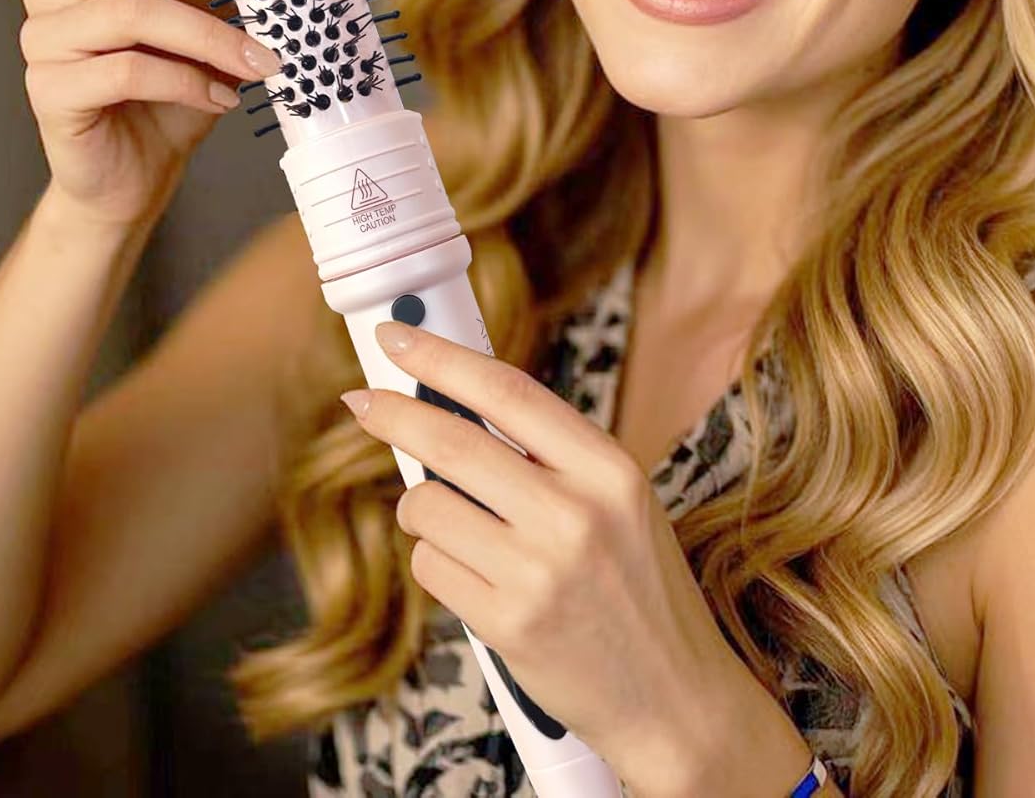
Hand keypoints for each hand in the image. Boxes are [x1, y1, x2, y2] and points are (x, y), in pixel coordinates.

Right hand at [18, 0, 284, 231]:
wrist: (135, 174)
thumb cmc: (177, 90)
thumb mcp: (210, 26)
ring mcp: (46, 35)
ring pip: (135, 10)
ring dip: (214, 37)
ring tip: (264, 63)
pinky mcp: (50, 88)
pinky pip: (128, 70)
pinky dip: (190, 83)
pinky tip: (222, 99)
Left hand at [342, 320, 770, 787]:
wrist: (673, 695)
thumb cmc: (639, 588)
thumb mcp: (619, 501)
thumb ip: (549, 455)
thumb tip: (451, 404)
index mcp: (609, 468)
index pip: (508, 392)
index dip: (442, 358)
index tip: (397, 338)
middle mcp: (577, 513)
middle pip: (451, 441)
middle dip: (392, 414)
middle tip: (361, 402)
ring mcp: (540, 571)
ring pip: (427, 507)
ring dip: (425, 511)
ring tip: (467, 531)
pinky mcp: (508, 624)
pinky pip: (431, 568)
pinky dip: (438, 564)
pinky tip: (478, 578)